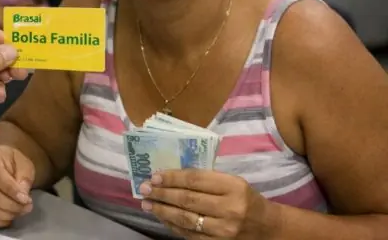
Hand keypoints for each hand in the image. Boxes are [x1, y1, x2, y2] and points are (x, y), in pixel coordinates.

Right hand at [0, 145, 34, 227]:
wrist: (0, 164)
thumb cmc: (12, 162)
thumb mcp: (23, 163)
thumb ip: (24, 177)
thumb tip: (22, 195)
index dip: (11, 190)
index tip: (26, 199)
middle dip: (10, 204)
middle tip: (27, 207)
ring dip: (5, 214)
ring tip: (19, 212)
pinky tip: (9, 218)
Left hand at [139, 170, 278, 238]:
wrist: (266, 228)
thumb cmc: (245, 199)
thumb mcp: (232, 182)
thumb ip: (206, 179)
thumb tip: (169, 176)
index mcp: (234, 187)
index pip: (195, 180)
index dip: (172, 178)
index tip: (155, 176)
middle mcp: (230, 209)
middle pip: (187, 200)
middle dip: (162, 194)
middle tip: (144, 189)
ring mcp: (224, 230)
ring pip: (185, 219)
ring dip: (162, 211)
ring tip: (148, 204)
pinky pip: (189, 235)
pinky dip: (172, 225)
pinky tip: (162, 217)